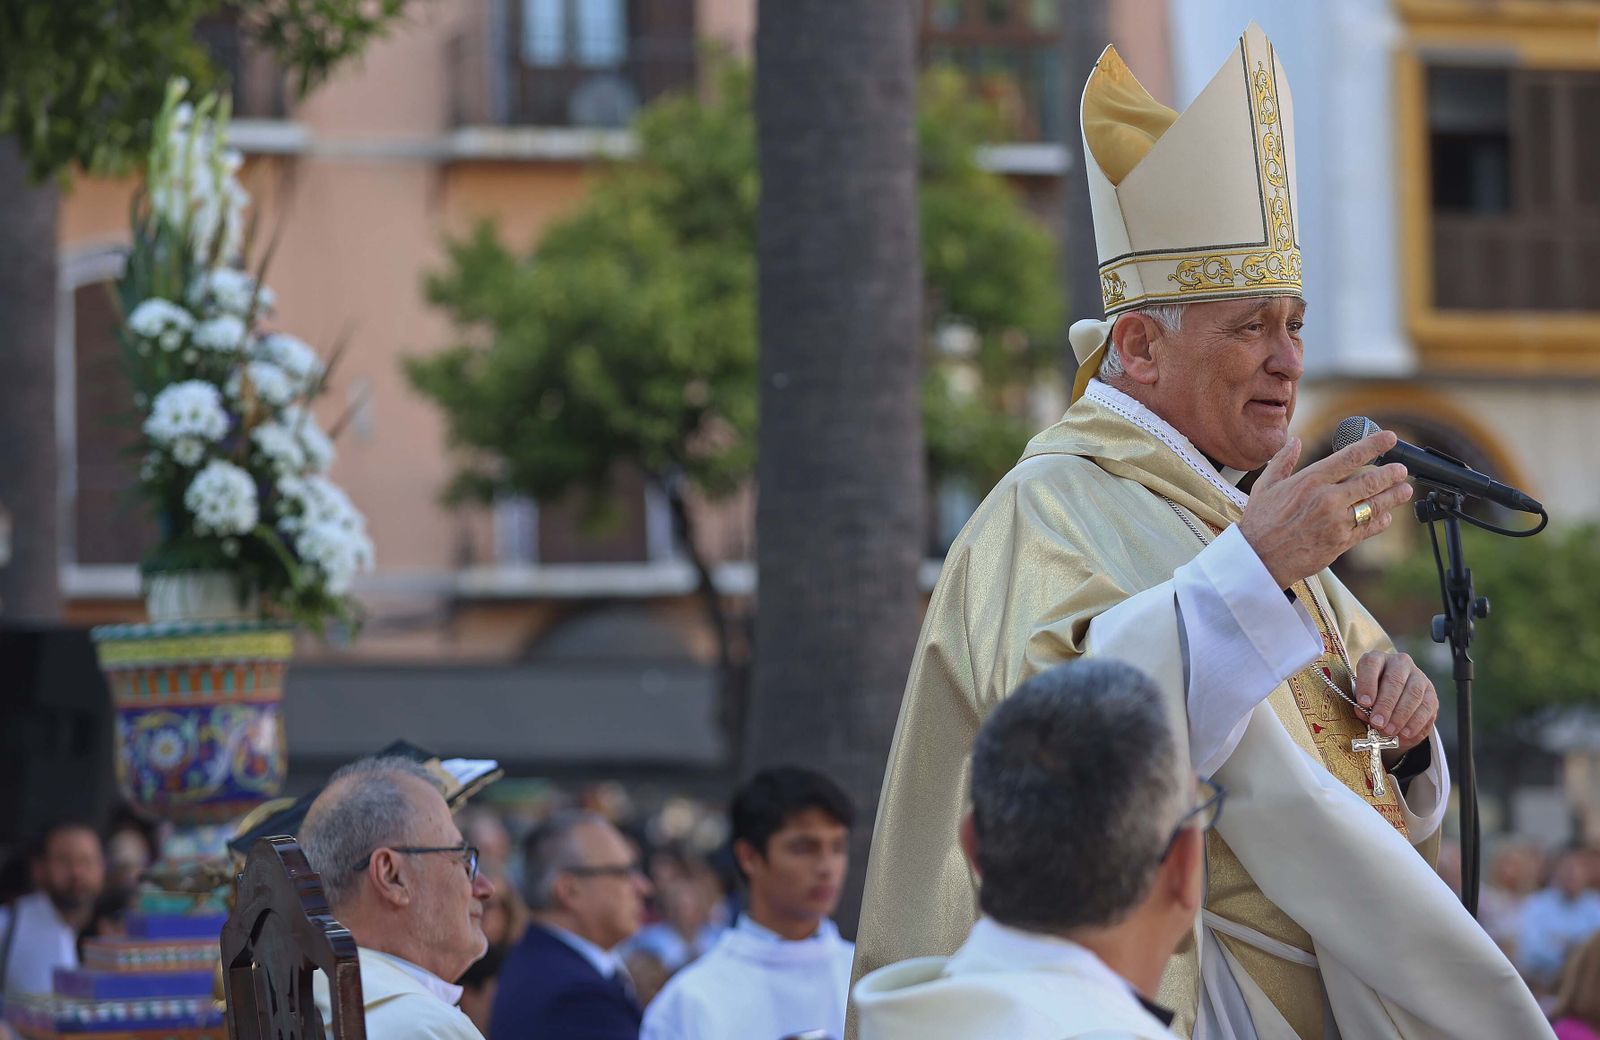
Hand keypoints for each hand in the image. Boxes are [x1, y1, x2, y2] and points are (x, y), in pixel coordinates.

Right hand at [1238, 432, 1412, 589]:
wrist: (1259, 558)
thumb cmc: (1260, 521)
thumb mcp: (1265, 485)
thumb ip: (1283, 460)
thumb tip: (1294, 441)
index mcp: (1310, 481)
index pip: (1350, 457)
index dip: (1374, 445)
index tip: (1390, 438)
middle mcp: (1327, 499)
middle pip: (1371, 481)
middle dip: (1391, 473)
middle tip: (1401, 469)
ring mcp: (1337, 522)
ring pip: (1375, 505)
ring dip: (1394, 496)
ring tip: (1405, 490)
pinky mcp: (1341, 543)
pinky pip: (1369, 528)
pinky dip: (1381, 521)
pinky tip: (1386, 516)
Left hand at [1355, 650, 1438, 759]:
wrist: (1394, 698)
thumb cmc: (1373, 695)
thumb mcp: (1363, 696)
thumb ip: (1363, 704)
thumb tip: (1365, 713)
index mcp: (1377, 659)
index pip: (1372, 664)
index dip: (1367, 683)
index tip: (1364, 703)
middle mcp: (1399, 663)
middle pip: (1395, 680)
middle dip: (1385, 705)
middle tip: (1378, 723)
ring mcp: (1418, 676)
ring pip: (1413, 694)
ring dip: (1401, 716)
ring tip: (1390, 731)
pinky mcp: (1431, 692)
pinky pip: (1427, 707)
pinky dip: (1416, 723)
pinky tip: (1405, 733)